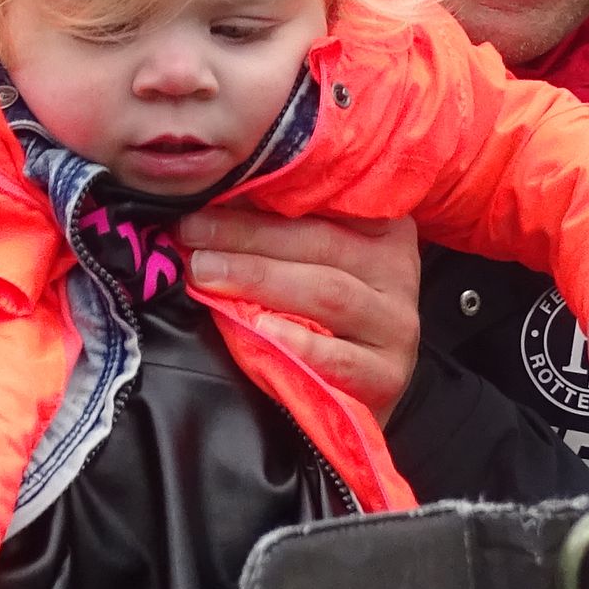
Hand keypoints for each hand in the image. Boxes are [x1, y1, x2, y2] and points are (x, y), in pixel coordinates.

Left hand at [178, 209, 420, 425]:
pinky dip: (298, 341)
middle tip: (191, 233)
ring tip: (206, 272)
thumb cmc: (323, 320)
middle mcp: (398, 270)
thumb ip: (276, 232)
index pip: (326, 203)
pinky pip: (339, 356)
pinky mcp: (387, 374)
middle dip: (247, 236)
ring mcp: (396, 324)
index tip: (209, 193)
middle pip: (320, 242)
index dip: (264, 195)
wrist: (358, 394)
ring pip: (328, 291)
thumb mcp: (310, 263)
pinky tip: (259, 328)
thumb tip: (213, 197)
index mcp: (381, 229)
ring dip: (259, 278)